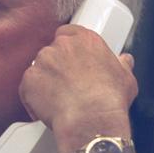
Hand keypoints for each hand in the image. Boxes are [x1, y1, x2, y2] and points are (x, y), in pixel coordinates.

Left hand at [18, 24, 137, 152]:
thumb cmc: (110, 100)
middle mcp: (61, 45)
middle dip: (57, 66)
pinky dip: (33, 98)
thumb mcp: (126, 78)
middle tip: (67, 84)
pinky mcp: (29, 80)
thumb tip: (125, 61)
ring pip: (39, 68)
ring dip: (45, 81)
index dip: (68, 48)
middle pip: (53, 51)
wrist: (91, 120)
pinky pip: (27, 87)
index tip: (71, 59)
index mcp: (84, 39)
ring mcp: (42, 61)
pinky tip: (47, 109)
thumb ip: (123, 65)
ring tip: (58, 99)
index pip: (68, 33)